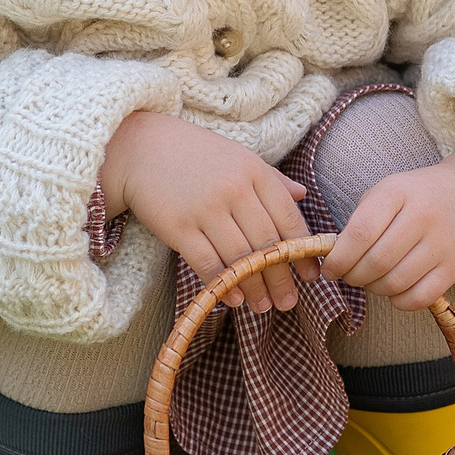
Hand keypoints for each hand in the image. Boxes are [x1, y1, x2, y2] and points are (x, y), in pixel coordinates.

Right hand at [100, 112, 309, 313]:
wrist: (142, 148)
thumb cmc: (197, 155)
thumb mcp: (239, 158)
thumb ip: (272, 179)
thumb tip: (302, 195)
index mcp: (255, 172)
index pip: (289, 219)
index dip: (303, 251)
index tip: (312, 274)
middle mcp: (234, 190)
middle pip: (267, 244)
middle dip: (282, 277)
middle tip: (289, 301)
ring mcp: (206, 209)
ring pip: (240, 258)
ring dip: (254, 287)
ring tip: (264, 305)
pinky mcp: (178, 227)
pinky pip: (206, 262)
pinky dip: (222, 283)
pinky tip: (233, 298)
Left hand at [320, 135, 454, 310]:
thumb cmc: (414, 198)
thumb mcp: (385, 193)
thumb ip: (358, 222)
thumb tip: (335, 261)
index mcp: (398, 192)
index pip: (360, 233)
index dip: (339, 258)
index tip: (330, 269)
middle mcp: (424, 215)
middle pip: (376, 263)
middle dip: (354, 277)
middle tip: (351, 275)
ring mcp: (443, 242)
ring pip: (395, 283)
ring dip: (374, 289)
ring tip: (373, 279)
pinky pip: (418, 298)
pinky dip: (399, 301)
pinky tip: (395, 289)